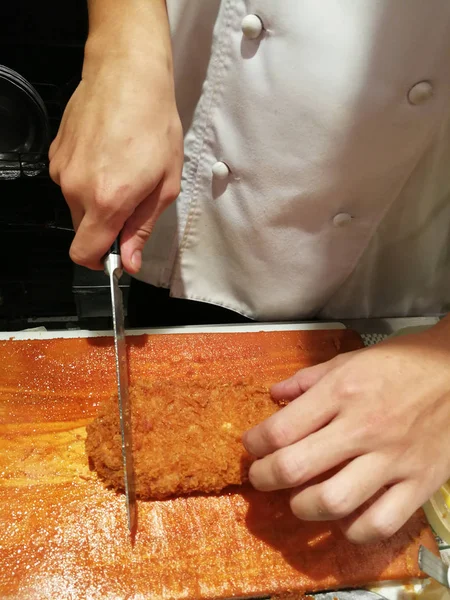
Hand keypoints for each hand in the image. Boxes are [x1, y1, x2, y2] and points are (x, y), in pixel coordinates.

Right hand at [49, 43, 182, 272]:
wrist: (127, 74)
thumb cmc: (153, 123)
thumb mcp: (164, 185)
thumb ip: (142, 228)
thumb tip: (129, 261)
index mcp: (107, 201)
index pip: (85, 254)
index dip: (101, 261)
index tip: (116, 254)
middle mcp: (76, 189)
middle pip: (84, 230)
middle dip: (106, 225)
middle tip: (132, 198)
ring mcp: (62, 170)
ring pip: (76, 205)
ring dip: (97, 199)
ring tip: (121, 169)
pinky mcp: (56, 154)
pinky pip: (70, 181)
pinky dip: (87, 178)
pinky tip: (106, 155)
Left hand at [243, 321, 449, 543]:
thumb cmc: (402, 362)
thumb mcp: (350, 359)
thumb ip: (308, 379)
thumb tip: (274, 395)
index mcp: (342, 392)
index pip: (282, 429)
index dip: (256, 443)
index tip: (253, 446)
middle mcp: (363, 427)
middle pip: (296, 468)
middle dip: (264, 478)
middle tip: (260, 477)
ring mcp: (392, 459)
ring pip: (333, 502)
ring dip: (302, 507)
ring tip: (297, 499)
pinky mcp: (419, 483)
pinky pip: (380, 523)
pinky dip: (354, 529)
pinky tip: (343, 518)